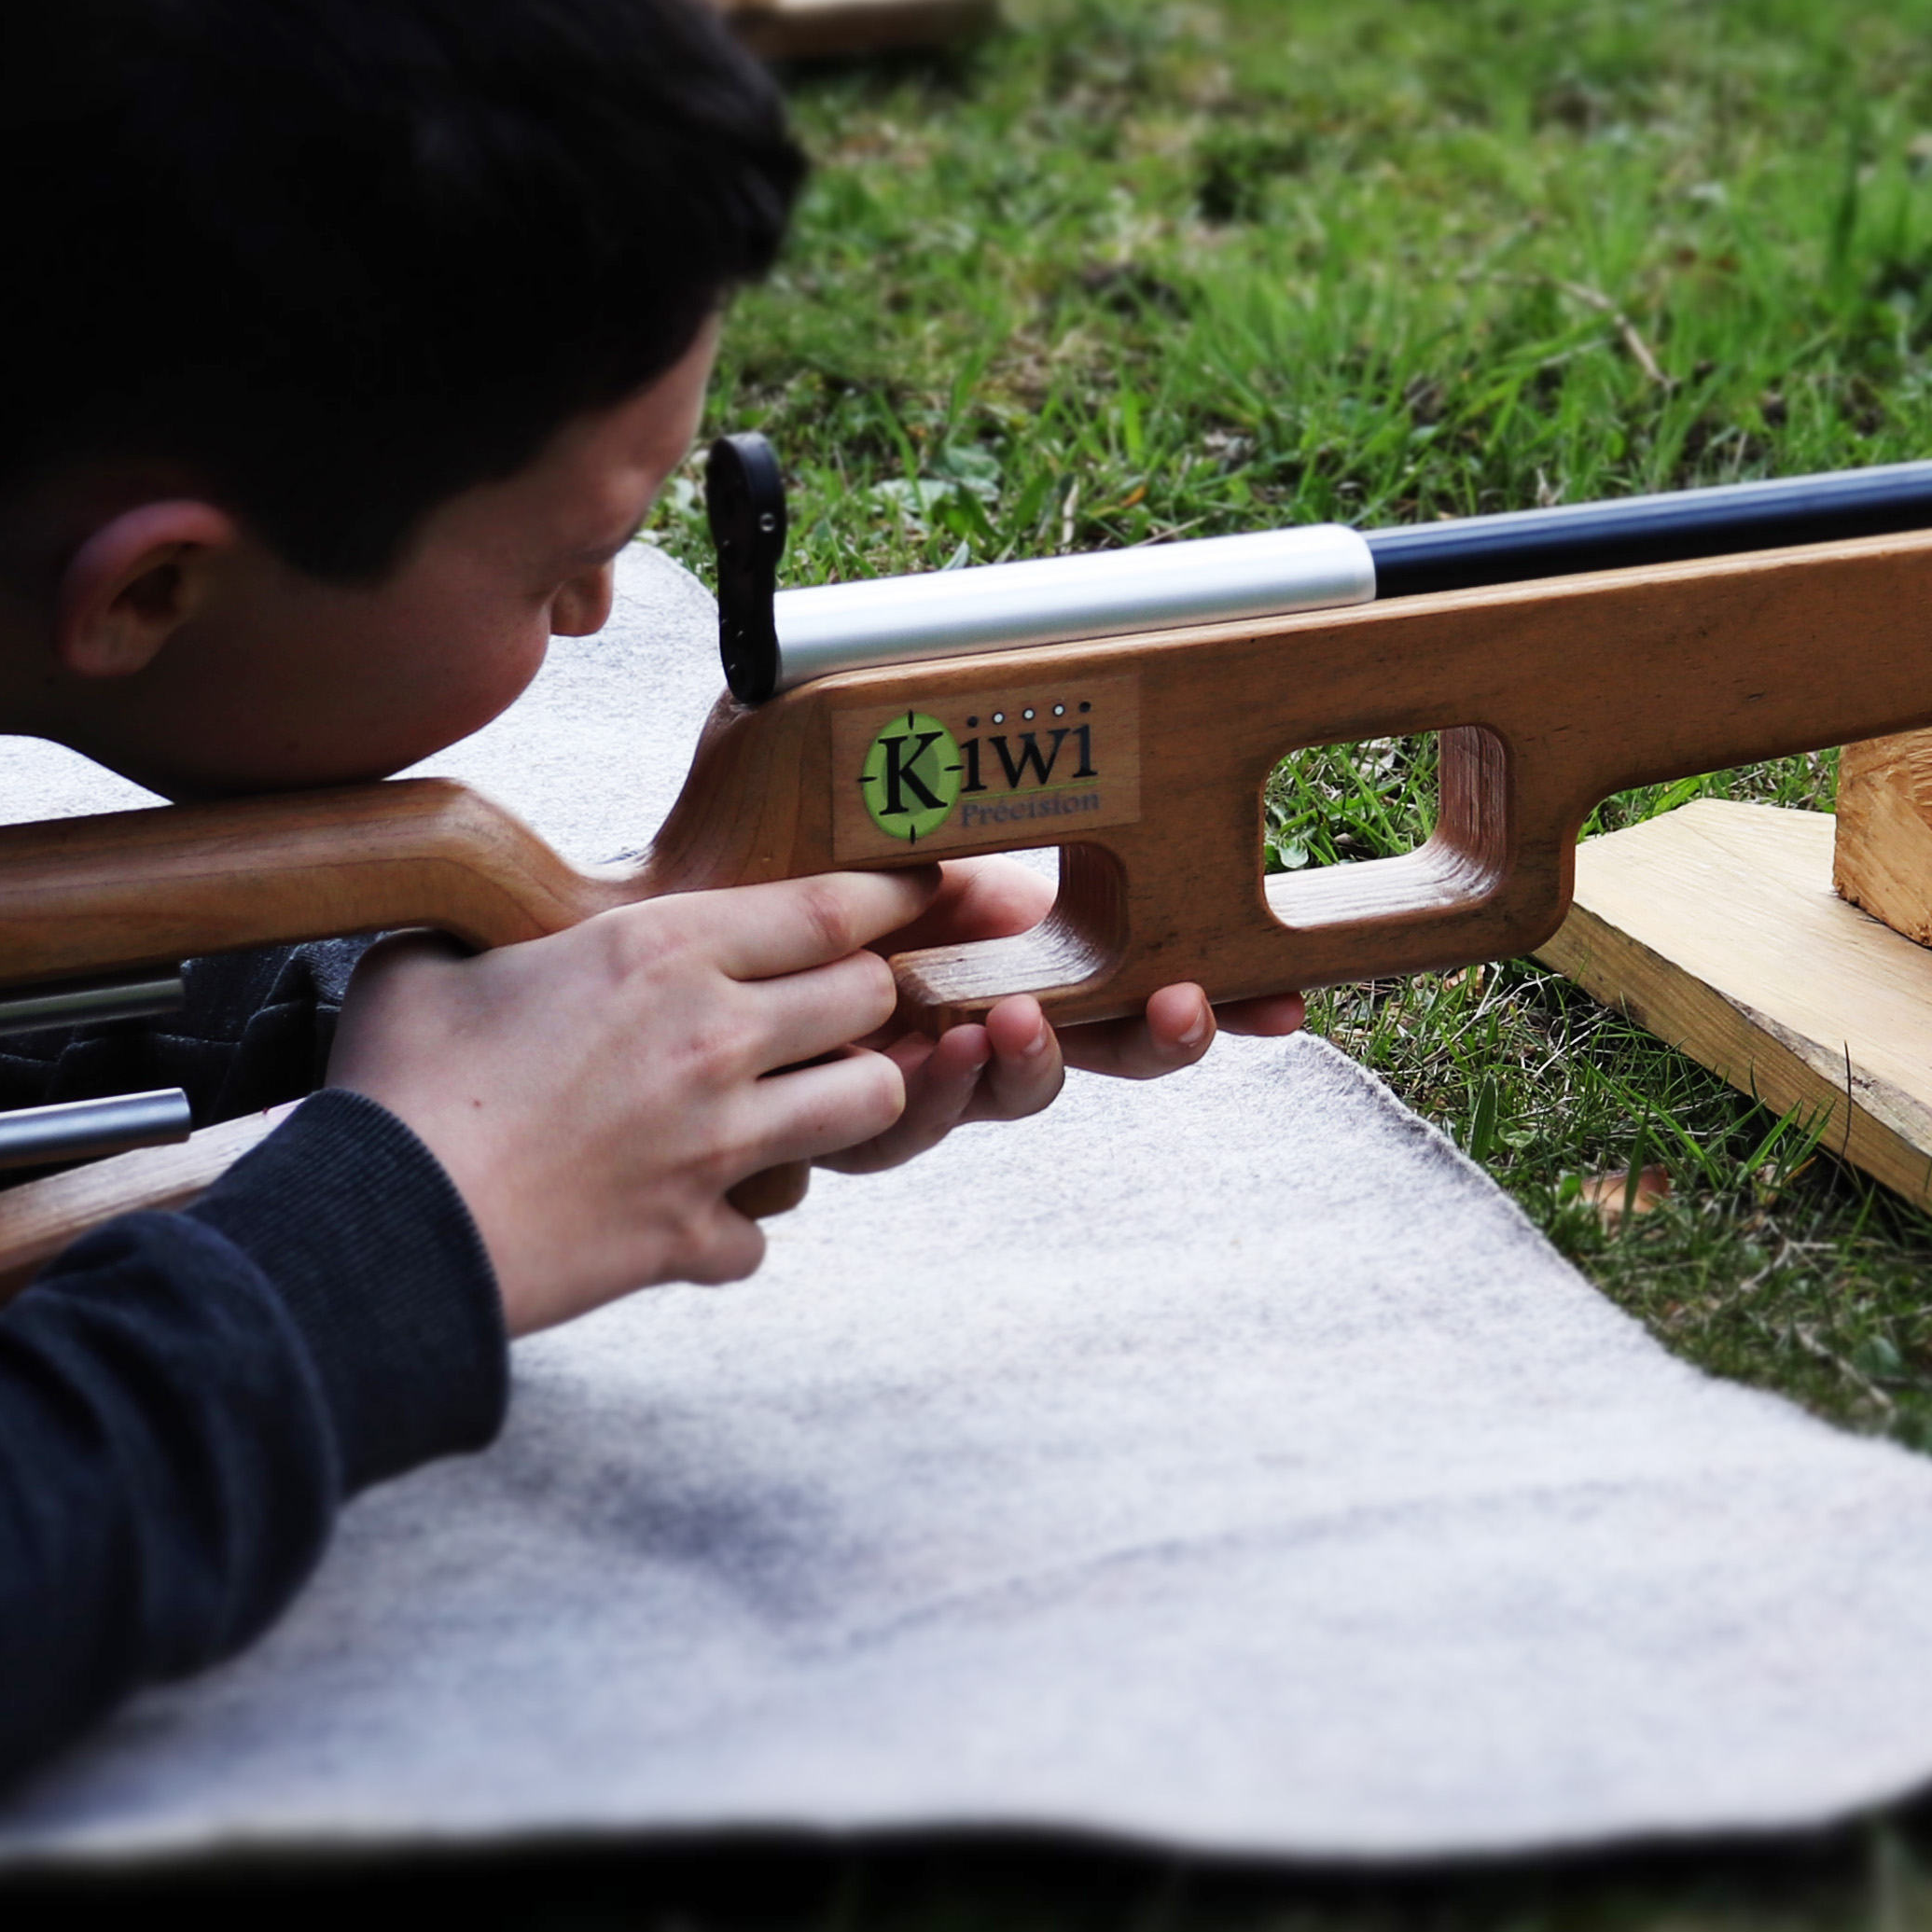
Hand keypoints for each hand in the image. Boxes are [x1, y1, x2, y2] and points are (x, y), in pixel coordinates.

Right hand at [326, 871, 931, 1332]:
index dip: (890, 894)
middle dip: (867, 995)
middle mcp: (711, 1039)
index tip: (917, 889)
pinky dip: (731, 1228)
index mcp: (658, 950)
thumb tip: (483, 926)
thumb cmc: (394, 1085)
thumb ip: (487, 931)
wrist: (380, 1228)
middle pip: (869, 998)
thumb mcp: (426, 961)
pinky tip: (687, 1216)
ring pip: (866, 1105)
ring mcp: (716, 1145)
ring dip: (844, 1099)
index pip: (831, 906)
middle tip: (833, 1003)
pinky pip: (763, 1233)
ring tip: (797, 1099)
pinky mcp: (693, 1235)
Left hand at [717, 852, 1307, 1215]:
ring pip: (1005, 1101)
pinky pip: (904, 1126)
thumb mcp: (891, 805)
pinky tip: (937, 1052)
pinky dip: (936, 1092)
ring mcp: (910, 1072)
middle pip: (1096, 1058)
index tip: (1278, 1004)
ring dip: (1031, 1066)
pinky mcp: (836, 1113)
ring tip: (1021, 1025)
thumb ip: (972, 814)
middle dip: (1154, 1043)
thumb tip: (1083, 811)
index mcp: (1002, 952)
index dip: (1202, 1003)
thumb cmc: (764, 839)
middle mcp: (969, 1022)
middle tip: (1183, 1008)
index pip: (1126, 988)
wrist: (654, 898)